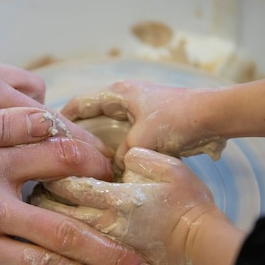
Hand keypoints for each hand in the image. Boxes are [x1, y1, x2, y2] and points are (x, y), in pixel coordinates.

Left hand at [0, 39, 108, 157]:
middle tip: (68, 167)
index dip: (76, 143)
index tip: (99, 167)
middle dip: (56, 131)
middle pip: (39, 101)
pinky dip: (2, 114)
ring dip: (27, 121)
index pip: (47, 118)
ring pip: (15, 94)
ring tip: (29, 157)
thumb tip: (48, 127)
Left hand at [31, 147, 222, 264]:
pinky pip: (76, 254)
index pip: (67, 184)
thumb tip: (121, 157)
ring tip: (40, 210)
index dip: (50, 173)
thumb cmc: (189, 204)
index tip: (42, 166)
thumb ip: (139, 156)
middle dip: (40, 198)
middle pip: (54, 211)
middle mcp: (104, 223)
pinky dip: (61, 243)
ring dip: (46, 221)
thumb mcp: (169, 167)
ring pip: (61, 233)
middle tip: (34, 188)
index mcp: (114, 198)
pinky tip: (56, 237)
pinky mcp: (112, 260)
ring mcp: (106, 245)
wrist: (203, 245)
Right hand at [60, 80, 225, 167]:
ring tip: (86, 160)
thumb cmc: (176, 121)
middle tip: (65, 153)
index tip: (49, 135)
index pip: (80, 103)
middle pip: (93, 114)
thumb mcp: (141, 141)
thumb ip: (122, 157)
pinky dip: (119, 145)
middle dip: (80, 133)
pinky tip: (114, 162)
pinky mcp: (154, 120)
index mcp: (118, 93)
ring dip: (101, 140)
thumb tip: (114, 171)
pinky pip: (127, 133)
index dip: (63, 118)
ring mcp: (140, 108)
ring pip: (110, 125)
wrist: (215, 116)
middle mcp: (126, 97)